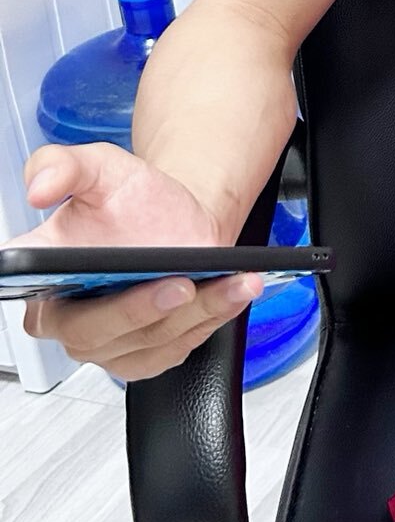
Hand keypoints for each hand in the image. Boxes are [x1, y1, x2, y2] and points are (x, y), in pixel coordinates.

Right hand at [6, 142, 261, 381]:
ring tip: (232, 282)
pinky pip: (177, 349)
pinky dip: (211, 320)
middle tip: (180, 284)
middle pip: (93, 333)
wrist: (180, 217)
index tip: (97, 278)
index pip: (33, 296)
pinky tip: (235, 292)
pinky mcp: (144, 356)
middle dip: (141, 310)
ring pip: (146, 344)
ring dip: (195, 313)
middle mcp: (65, 319)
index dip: (60, 300)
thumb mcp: (99, 166)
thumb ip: (61, 165)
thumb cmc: (133, 200)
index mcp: (40, 276)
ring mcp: (106, 344)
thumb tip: (38, 188)